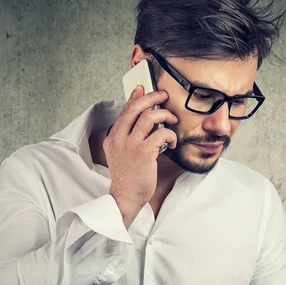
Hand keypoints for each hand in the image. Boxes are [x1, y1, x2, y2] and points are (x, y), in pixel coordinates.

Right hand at [103, 86, 177, 226]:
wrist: (125, 196)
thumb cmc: (128, 177)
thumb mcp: (120, 154)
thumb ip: (127, 138)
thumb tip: (142, 121)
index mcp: (113, 137)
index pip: (125, 110)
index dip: (136, 96)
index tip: (143, 88)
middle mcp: (119, 138)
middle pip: (136, 107)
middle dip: (153, 97)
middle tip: (164, 96)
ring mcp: (131, 144)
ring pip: (150, 117)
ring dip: (165, 115)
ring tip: (172, 120)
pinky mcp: (144, 152)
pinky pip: (161, 134)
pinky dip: (170, 135)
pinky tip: (172, 142)